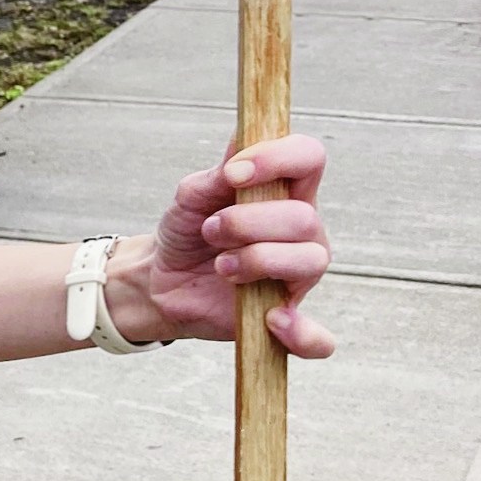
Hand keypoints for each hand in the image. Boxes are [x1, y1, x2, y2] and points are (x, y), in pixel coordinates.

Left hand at [118, 132, 333, 357]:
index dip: (278, 159)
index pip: (308, 158)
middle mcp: (302, 231)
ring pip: (309, 261)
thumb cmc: (186, 230)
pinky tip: (271, 319)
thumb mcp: (190, 197)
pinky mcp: (287, 319)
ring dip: (255, 259)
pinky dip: (301, 333)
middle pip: (305, 217)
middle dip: (247, 222)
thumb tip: (240, 141)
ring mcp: (298, 275)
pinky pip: (318, 339)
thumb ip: (216, 176)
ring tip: (221, 265)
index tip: (234, 174)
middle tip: (210, 230)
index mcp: (282, 192)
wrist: (162, 278)